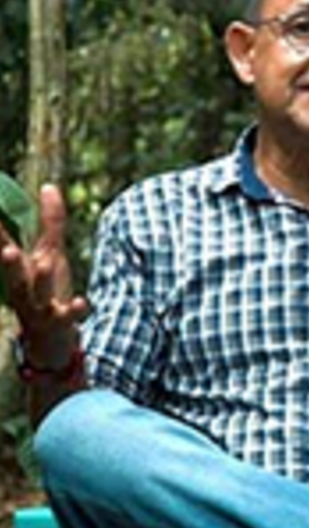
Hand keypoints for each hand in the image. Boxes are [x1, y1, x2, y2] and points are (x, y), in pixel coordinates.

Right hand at [0, 184, 86, 366]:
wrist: (52, 340)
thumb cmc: (49, 290)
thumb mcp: (50, 253)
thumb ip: (50, 222)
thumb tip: (49, 186)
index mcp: (18, 272)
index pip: (2, 248)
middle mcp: (24, 290)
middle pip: (12, 275)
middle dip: (7, 262)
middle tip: (5, 250)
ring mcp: (41, 308)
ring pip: (37, 295)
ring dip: (38, 280)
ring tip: (43, 263)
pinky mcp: (62, 322)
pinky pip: (68, 317)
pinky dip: (75, 310)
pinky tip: (82, 302)